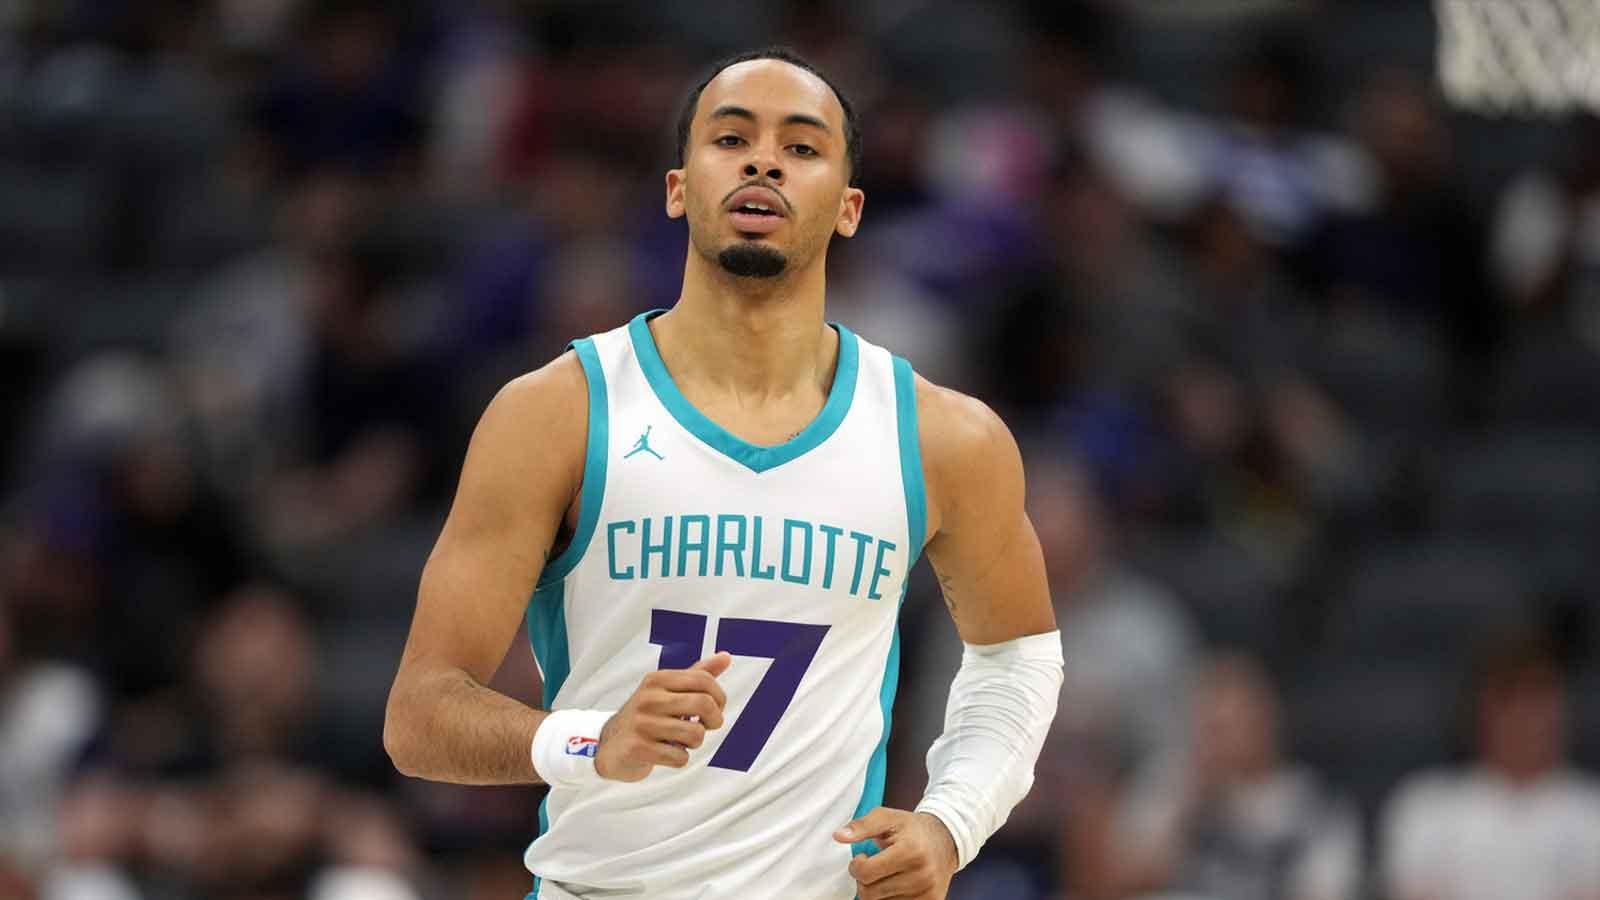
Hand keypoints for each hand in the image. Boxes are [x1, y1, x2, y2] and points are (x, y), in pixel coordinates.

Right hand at [594, 652, 730, 781]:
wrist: (608, 746)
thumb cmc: (646, 717)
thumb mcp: (668, 691)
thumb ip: (697, 674)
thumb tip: (726, 656)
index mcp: (658, 680)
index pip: (703, 679)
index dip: (719, 696)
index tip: (715, 708)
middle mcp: (649, 697)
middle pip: (704, 704)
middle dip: (714, 720)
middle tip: (706, 726)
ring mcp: (642, 723)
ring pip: (695, 734)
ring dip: (694, 743)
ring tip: (680, 740)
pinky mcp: (638, 748)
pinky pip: (680, 757)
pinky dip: (679, 759)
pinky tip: (666, 753)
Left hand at [833, 807, 957, 899]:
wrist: (946, 840)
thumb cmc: (912, 829)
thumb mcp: (888, 818)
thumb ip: (862, 826)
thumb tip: (839, 836)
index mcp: (911, 851)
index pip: (866, 873)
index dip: (856, 865)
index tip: (863, 858)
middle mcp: (922, 875)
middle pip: (870, 893)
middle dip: (864, 881)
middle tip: (873, 867)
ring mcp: (927, 893)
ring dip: (877, 892)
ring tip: (886, 874)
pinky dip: (890, 899)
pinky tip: (895, 885)